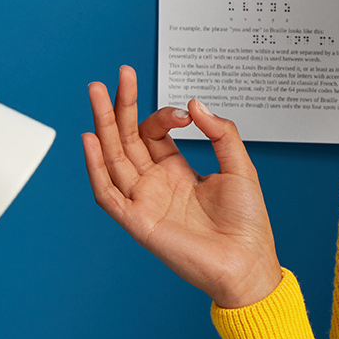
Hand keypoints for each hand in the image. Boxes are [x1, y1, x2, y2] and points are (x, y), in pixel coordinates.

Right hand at [82, 67, 283, 308]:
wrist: (248, 263)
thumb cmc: (247, 224)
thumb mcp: (240, 167)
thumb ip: (221, 133)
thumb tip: (193, 102)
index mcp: (177, 171)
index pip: (154, 134)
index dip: (163, 116)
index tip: (184, 113)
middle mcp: (155, 184)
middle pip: (126, 138)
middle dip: (119, 106)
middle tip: (117, 75)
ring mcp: (144, 201)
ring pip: (112, 158)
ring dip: (102, 125)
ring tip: (96, 92)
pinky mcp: (138, 221)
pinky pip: (108, 193)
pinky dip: (95, 168)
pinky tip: (91, 139)